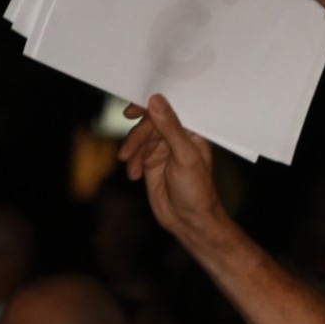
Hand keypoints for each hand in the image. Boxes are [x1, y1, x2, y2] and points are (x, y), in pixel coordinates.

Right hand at [119, 95, 227, 246]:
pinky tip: (133, 176)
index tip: (131, 110)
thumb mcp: (184, 156)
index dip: (149, 107)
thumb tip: (156, 102)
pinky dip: (131, 164)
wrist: (189, 221)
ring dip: (132, 152)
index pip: (168, 110)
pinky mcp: (151, 164)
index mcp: (192, 131)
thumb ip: (170, 127)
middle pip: (149, 125)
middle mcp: (177, 137)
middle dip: (136, 138)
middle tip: (126, 152)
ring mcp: (163, 150)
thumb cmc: (197, 191)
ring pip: (140, 140)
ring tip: (130, 168)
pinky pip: (136, 155)